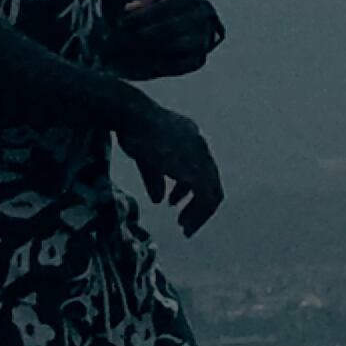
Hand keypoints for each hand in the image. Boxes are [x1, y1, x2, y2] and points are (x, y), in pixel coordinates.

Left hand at [107, 0, 224, 81]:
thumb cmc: (130, 2)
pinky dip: (160, 63)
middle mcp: (201, 14)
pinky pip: (183, 64)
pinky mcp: (197, 59)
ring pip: (180, 46)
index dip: (145, 16)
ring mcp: (202, 37)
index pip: (171, 5)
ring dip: (150, 49)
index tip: (122, 22)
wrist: (138, 30)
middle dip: (144, 35)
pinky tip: (140, 58)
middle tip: (120, 39)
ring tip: (126, 48)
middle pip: (175, 27)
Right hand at [113, 89, 223, 236]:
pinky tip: (185, 225)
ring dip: (200, 213)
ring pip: (212, 193)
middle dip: (198, 203)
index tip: (173, 202)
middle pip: (211, 181)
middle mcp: (200, 145)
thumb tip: (158, 200)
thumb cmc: (133, 129)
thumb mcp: (145, 157)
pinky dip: (199, 214)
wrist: (134, 116)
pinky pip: (206, 198)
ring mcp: (201, 157)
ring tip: (185, 228)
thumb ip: (155, 178)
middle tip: (183, 221)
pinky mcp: (198, 169)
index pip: (199, 166)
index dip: (187, 187)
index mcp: (190, 136)